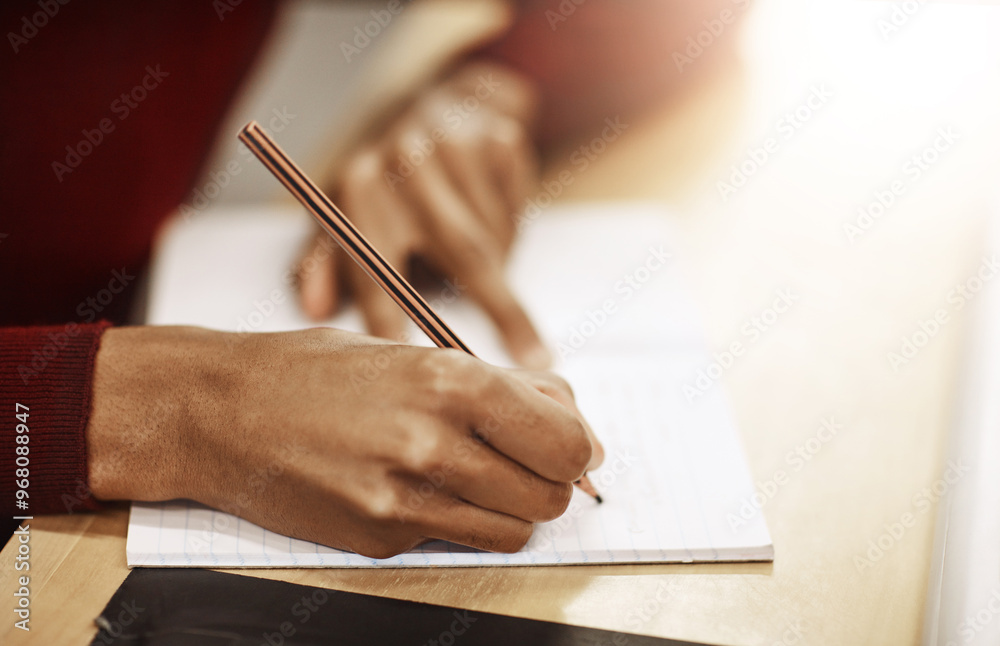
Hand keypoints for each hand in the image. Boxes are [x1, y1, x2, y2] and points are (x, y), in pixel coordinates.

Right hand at [86, 326, 603, 557]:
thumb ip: (501, 386)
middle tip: (524, 464)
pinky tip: (417, 488)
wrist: (222, 410)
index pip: (564, 442)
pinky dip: (455, 522)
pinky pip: (454, 541)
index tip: (573, 451)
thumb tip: (570, 415)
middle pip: (549, 495)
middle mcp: (431, 442)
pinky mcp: (379, 537)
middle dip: (548, 482)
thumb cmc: (316, 371)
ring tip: (476, 478)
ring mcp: (402, 499)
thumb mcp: (414, 354)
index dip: (578, 450)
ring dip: (509, 509)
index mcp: (450, 382)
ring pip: (512, 531)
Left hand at [299, 62, 551, 368]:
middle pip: (465, 250)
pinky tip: (489, 212)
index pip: (377, 266)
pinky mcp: (498, 135)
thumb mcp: (338, 216)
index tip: (418, 365)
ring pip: (497, 235)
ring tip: (479, 258)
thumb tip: (310, 308)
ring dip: (500, 263)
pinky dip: (513, 226)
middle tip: (535, 361)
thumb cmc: (382, 183)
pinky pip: (519, 207)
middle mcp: (404, 159)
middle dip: (503, 311)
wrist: (436, 105)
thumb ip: (320, 264)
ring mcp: (456, 143)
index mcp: (358, 186)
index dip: (393, 319)